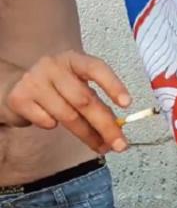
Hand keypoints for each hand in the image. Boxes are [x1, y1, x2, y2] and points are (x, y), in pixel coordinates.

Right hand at [3, 50, 130, 153]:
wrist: (17, 87)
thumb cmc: (58, 89)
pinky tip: (53, 124)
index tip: (127, 104)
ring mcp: (34, 81)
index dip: (113, 85)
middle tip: (121, 145)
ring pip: (68, 115)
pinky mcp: (19, 98)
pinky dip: (53, 126)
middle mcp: (53, 66)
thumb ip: (97, 104)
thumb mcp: (79, 87)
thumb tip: (118, 131)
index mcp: (74, 60)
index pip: (96, 68)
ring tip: (101, 147)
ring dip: (88, 135)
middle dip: (106, 126)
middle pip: (84, 100)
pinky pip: (45, 121)